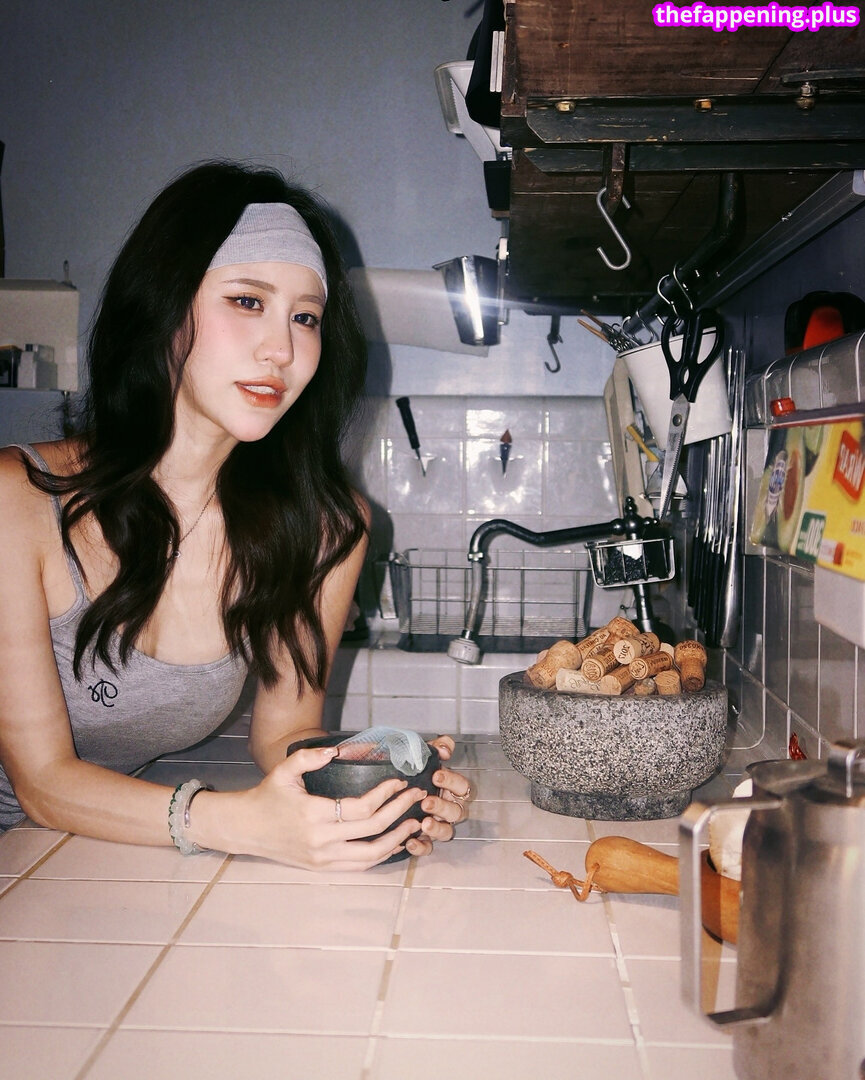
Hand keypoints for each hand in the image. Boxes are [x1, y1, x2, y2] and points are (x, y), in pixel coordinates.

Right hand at [244, 745, 427, 869]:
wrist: (245, 828)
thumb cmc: (267, 796)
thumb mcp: (284, 770)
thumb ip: (309, 757)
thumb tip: (336, 749)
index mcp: (314, 815)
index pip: (361, 809)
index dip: (385, 795)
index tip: (399, 781)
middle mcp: (321, 841)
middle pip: (373, 831)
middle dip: (400, 812)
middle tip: (416, 797)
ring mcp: (323, 858)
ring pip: (371, 855)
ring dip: (397, 839)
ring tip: (413, 822)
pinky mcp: (322, 868)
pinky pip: (359, 866)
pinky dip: (381, 856)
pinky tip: (394, 842)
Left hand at [406, 735, 473, 858]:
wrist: (385, 790)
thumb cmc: (410, 771)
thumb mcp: (421, 754)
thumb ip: (436, 747)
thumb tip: (445, 749)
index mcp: (450, 788)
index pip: (462, 786)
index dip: (452, 782)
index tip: (436, 776)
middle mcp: (447, 808)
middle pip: (456, 812)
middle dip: (442, 807)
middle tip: (426, 802)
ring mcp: (437, 825)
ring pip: (447, 832)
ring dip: (437, 829)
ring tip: (424, 824)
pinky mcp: (423, 839)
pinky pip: (428, 848)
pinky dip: (421, 847)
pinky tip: (410, 842)